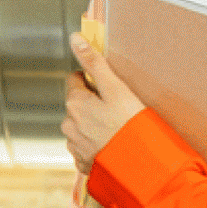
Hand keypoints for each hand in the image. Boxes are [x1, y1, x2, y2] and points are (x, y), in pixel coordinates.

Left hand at [63, 34, 148, 171]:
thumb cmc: (129, 126)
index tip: (108, 86)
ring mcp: (74, 145)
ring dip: (96, 124)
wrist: (138, 168)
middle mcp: (68, 125)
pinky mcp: (83, 162)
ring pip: (82, 126)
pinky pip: (88, 146)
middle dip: (94, 103)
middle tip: (118, 108)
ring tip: (118, 129)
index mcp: (74, 104)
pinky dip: (99, 143)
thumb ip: (94, 63)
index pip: (74, 80)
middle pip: (78, 104)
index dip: (91, 80)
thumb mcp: (115, 89)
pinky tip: (115, 144)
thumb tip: (75, 38)